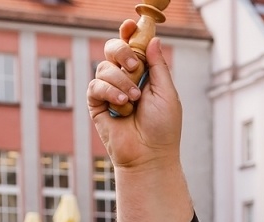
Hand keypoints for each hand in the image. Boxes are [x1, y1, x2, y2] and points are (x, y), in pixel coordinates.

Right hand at [89, 32, 182, 171]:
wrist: (150, 155)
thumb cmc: (163, 128)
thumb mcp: (167, 93)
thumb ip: (158, 66)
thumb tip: (154, 39)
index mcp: (143, 73)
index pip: (132, 45)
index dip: (129, 33)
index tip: (131, 26)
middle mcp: (125, 78)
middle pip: (113, 48)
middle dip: (122, 51)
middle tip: (133, 66)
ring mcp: (110, 90)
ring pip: (104, 67)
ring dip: (121, 82)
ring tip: (133, 101)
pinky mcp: (97, 103)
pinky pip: (96, 86)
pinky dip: (110, 92)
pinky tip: (123, 105)